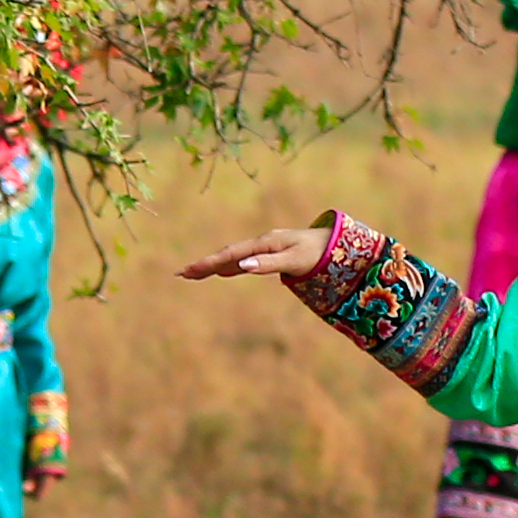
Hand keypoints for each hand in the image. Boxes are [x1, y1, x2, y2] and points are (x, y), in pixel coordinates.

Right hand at [178, 223, 333, 281]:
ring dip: (214, 265)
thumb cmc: (318, 254)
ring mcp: (264, 248)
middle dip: (205, 264)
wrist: (335, 244)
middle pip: (227, 254)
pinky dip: (229, 266)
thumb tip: (242, 265)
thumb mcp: (294, 261)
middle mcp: (261, 243)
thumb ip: (268, 264)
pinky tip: (222, 272)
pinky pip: (244, 260)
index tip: (189, 270)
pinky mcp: (270, 254)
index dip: (209, 263)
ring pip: (233, 257)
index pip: (231, 254)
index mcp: (264, 243)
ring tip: (194, 273)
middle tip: (182, 274)